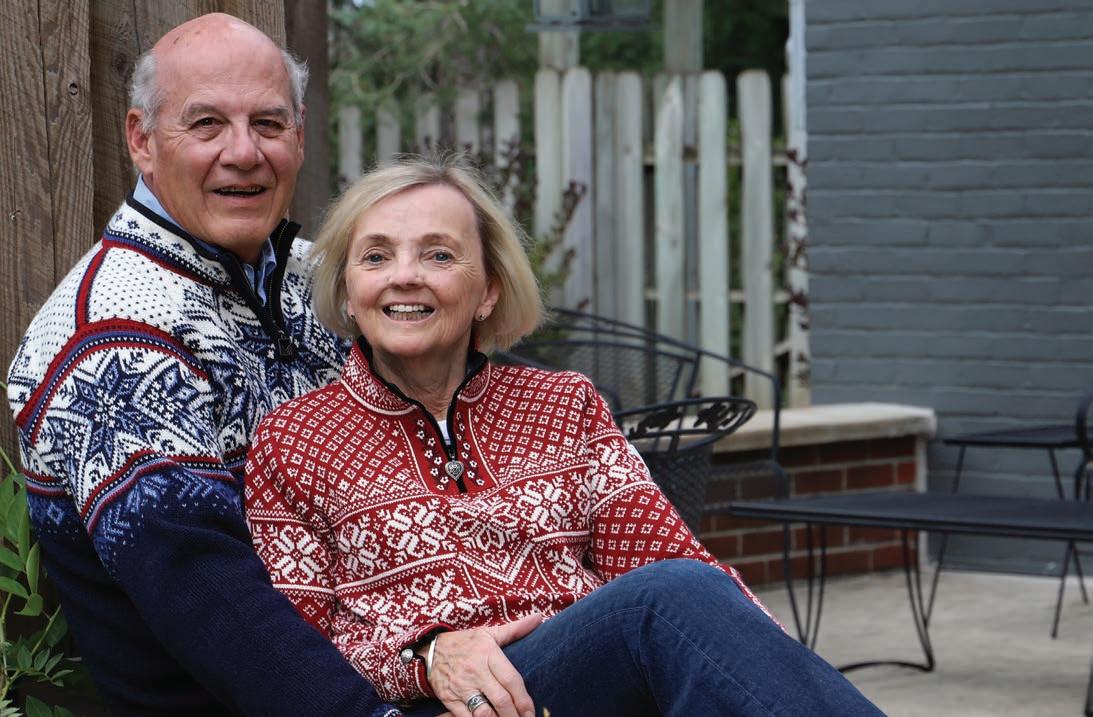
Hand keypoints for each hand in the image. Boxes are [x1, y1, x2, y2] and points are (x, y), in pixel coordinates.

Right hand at [426, 613, 541, 716]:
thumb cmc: (464, 642)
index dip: (523, 699)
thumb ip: (515, 629)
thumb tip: (539, 618)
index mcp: (487, 654)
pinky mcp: (449, 700)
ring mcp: (461, 687)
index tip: (531, 711)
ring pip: (483, 713)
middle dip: (515, 715)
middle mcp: (475, 672)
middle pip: (500, 700)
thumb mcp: (488, 633)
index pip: (511, 680)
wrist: (429, 649)